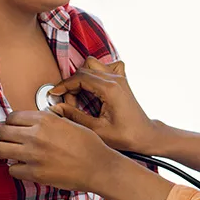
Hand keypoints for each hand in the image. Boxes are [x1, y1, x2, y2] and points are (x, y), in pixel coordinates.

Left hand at [0, 109, 117, 191]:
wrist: (98, 167)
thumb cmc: (88, 145)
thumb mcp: (68, 122)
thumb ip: (47, 120)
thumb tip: (32, 121)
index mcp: (44, 119)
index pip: (12, 117)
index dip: (12, 123)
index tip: (14, 128)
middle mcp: (35, 135)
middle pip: (1, 132)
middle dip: (4, 136)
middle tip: (10, 140)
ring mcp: (33, 155)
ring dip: (5, 151)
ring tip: (13, 153)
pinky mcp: (34, 173)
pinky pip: (11, 169)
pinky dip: (17, 168)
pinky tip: (25, 167)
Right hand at [49, 57, 163, 154]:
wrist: (145, 135)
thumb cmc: (126, 135)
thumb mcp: (97, 130)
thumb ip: (75, 117)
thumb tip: (57, 108)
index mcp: (110, 89)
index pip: (80, 77)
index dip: (64, 85)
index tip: (54, 94)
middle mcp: (116, 79)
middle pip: (84, 70)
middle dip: (72, 85)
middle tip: (71, 103)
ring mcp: (120, 77)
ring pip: (93, 64)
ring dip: (82, 77)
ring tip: (81, 96)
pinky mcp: (121, 80)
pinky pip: (105, 66)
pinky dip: (96, 73)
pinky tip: (94, 88)